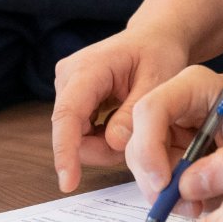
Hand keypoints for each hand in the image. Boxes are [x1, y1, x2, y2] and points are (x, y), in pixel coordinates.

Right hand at [51, 29, 192, 191]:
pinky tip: (122, 124)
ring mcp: (67, 87)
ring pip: (75, 136)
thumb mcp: (157, 80)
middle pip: (71, 131)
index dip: (65, 150)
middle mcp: (68, 76)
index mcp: (88, 68)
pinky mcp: (72, 98)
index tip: (68, 182)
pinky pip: (80, 131)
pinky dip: (101, 138)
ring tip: (133, 129)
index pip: (68, 114)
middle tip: (136, 145)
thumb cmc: (157, 53)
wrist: (152, 39)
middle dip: (101, 149)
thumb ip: (134, 113)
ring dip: (103, 144)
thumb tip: (113, 142)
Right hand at [127, 66, 222, 207]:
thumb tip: (188, 187)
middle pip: (140, 138)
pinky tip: (197, 200)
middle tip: (184, 206)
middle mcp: (177, 103)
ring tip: (197, 206)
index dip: (148, 147)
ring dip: (164, 191)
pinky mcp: (177, 150)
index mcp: (194, 86)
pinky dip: (173, 194)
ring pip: (146, 162)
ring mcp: (174, 127)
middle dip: (155, 177)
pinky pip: (160, 175)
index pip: (152, 109)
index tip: (164, 184)